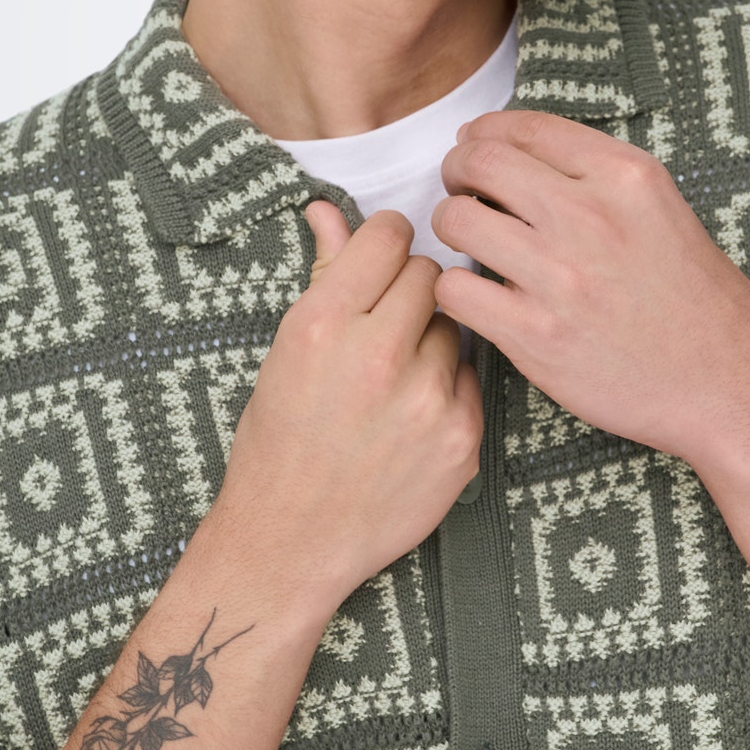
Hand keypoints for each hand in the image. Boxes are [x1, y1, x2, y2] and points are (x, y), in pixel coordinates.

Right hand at [216, 203, 484, 611]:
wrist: (292, 540)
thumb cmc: (279, 439)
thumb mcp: (287, 350)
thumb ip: (324, 274)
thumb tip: (328, 209)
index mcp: (324, 325)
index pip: (389, 236)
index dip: (386, 244)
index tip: (381, 263)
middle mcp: (377, 357)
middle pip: (429, 274)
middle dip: (409, 289)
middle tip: (384, 323)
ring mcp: (426, 400)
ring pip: (453, 323)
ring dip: (430, 337)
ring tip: (393, 376)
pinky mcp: (462, 437)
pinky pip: (470, 375)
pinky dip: (446, 387)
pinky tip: (411, 414)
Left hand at [431, 111, 749, 460]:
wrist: (726, 380)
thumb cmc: (691, 293)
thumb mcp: (659, 204)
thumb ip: (592, 172)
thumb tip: (509, 147)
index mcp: (623, 175)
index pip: (522, 126)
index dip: (483, 133)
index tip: (474, 148)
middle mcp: (589, 217)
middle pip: (478, 162)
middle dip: (456, 171)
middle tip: (459, 190)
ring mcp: (560, 278)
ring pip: (456, 221)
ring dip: (449, 225)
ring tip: (467, 240)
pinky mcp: (536, 337)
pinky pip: (455, 291)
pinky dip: (453, 288)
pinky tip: (475, 292)